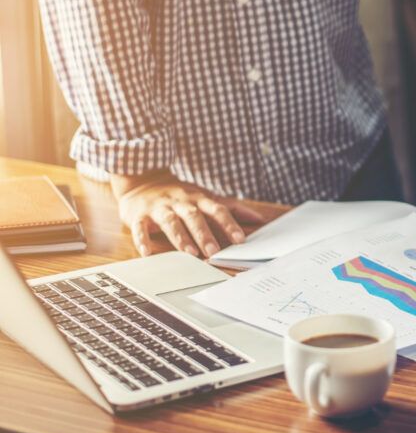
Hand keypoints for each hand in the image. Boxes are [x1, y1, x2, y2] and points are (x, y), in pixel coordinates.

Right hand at [112, 170, 265, 257]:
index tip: (241, 239)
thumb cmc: (181, 195)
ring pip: (170, 221)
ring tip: (189, 253)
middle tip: (214, 251)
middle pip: (194, 217)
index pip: (217, 210)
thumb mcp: (206, 197)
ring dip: (180, 237)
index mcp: (198, 199)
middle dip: (205, 234)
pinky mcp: (139, 215)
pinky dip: (143, 239)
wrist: (143, 180)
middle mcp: (181, 202)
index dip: (229, 224)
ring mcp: (160, 208)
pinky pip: (140, 227)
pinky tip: (147, 252)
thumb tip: (260, 219)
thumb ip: (231, 208)